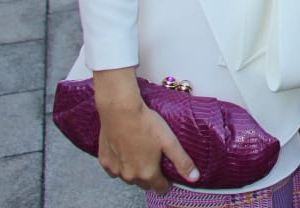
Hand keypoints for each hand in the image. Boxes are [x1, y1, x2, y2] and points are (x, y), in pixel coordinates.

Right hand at [93, 68, 196, 192]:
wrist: (121, 111)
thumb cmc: (147, 124)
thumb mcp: (170, 142)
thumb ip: (182, 161)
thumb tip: (194, 178)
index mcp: (147, 173)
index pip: (159, 188)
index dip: (166, 182)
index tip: (168, 174)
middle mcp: (130, 176)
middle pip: (144, 183)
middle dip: (151, 176)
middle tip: (155, 160)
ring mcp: (115, 170)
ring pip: (129, 177)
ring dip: (135, 171)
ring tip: (141, 154)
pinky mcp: (105, 161)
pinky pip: (115, 169)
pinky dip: (121, 164)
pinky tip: (125, 151)